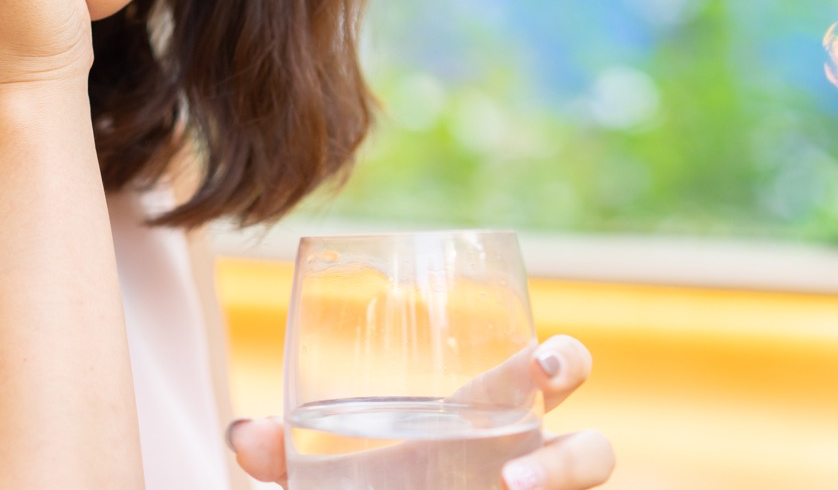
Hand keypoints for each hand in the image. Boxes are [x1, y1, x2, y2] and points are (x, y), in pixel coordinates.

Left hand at [226, 335, 614, 489]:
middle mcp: (528, 462)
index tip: (542, 361)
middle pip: (595, 447)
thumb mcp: (329, 470)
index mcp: (493, 415)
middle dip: (579, 448)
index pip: (554, 372)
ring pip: (585, 487)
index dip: (564, 361)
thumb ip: (286, 451)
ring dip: (558, 484)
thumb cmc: (376, 487)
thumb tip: (242, 433)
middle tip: (524, 467)